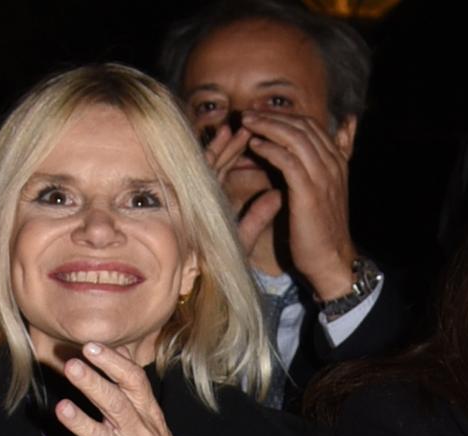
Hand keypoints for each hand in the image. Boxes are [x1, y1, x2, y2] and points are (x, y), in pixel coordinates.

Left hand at [56, 343, 205, 435]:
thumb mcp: (152, 421)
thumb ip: (133, 392)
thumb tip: (118, 355)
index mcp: (149, 417)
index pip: (133, 382)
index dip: (112, 364)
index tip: (91, 346)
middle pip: (118, 405)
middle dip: (94, 385)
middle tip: (72, 366)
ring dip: (84, 425)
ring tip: (62, 409)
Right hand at [203, 123, 282, 256]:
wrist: (198, 279)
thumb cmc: (218, 264)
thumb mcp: (243, 237)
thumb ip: (259, 216)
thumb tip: (277, 195)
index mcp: (216, 201)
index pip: (234, 171)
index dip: (251, 155)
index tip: (267, 140)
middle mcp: (204, 194)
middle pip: (225, 161)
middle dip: (242, 143)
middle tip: (258, 124)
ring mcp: (195, 193)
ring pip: (215, 160)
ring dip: (231, 141)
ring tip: (247, 123)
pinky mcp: (191, 195)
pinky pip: (206, 170)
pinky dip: (217, 150)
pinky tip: (228, 134)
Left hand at [241, 110, 357, 299]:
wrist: (331, 259)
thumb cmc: (323, 228)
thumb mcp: (330, 188)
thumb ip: (333, 158)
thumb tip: (345, 125)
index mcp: (338, 162)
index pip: (312, 126)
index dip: (285, 117)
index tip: (261, 116)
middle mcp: (333, 165)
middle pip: (303, 126)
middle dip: (273, 117)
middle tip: (248, 114)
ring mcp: (323, 178)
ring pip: (295, 138)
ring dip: (268, 127)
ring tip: (247, 123)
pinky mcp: (309, 193)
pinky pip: (288, 161)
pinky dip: (270, 149)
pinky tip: (254, 146)